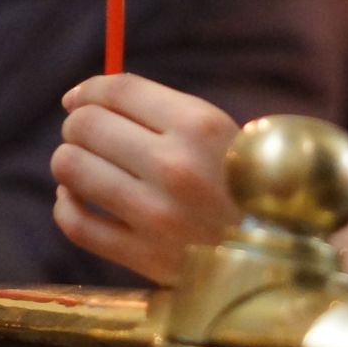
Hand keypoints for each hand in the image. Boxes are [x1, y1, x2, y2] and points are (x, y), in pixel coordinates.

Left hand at [50, 74, 241, 284]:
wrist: (281, 255)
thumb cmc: (242, 185)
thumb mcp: (218, 132)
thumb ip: (158, 111)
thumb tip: (81, 98)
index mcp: (199, 126)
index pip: (118, 90)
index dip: (89, 89)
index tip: (78, 98)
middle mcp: (175, 166)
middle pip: (87, 125)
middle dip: (77, 124)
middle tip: (85, 134)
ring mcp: (156, 215)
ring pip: (71, 167)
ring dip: (69, 160)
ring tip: (83, 165)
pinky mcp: (143, 257)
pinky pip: (75, 222)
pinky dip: (66, 205)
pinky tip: (78, 199)